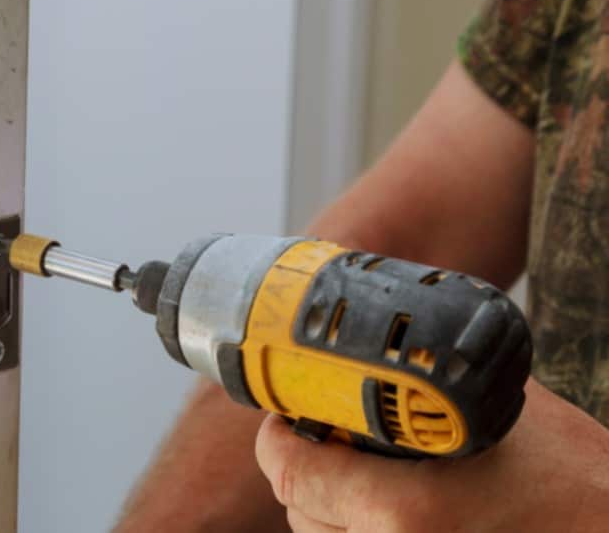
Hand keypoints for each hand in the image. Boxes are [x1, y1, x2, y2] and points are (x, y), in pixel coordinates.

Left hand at [254, 379, 608, 531]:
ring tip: (367, 475)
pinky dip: (361, 530)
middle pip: (299, 510)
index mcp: (403, 509)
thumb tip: (387, 340)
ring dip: (331, 507)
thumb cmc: (577, 477)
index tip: (287, 416)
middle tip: (327, 438)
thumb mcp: (499, 409)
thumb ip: (432, 381)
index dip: (277, 438)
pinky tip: (394, 508)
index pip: (289, 472)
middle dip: (306, 470)